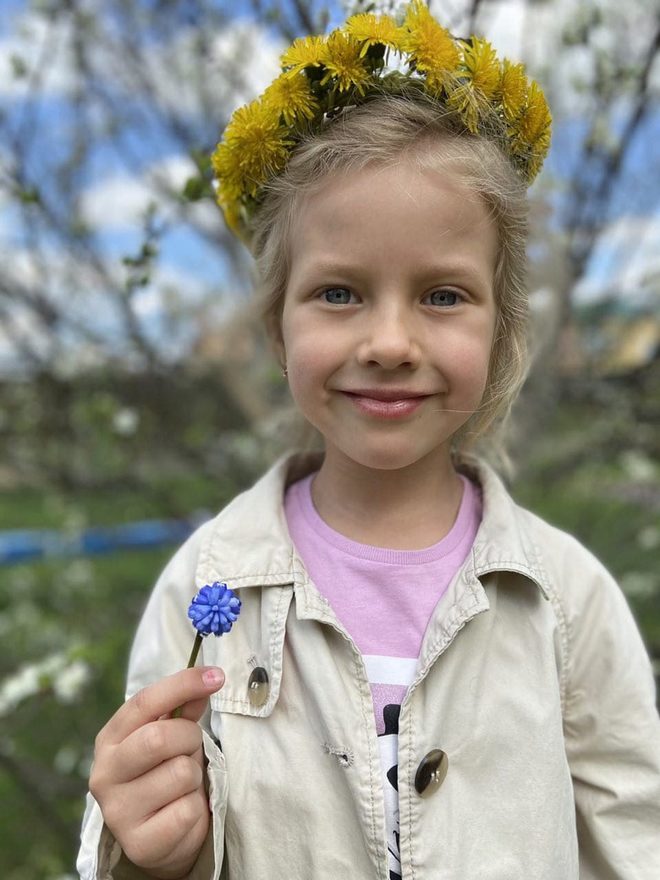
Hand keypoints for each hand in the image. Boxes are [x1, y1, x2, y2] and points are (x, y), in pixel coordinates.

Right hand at [89, 666, 224, 878]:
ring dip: (194, 776)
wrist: (159, 837)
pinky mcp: (138, 843)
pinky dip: (195, 808)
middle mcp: (104, 774)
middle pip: (159, 737)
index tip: (217, 675)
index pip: (144, 702)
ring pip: (180, 773)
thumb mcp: (170, 738)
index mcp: (110, 740)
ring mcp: (117, 812)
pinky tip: (181, 812)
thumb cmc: (163, 774)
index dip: (182, 684)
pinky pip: (187, 810)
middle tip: (192, 749)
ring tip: (183, 786)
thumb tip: (206, 680)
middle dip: (189, 738)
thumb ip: (184, 710)